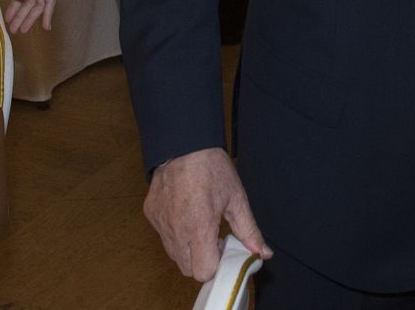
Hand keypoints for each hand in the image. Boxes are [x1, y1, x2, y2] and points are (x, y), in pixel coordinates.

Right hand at [3, 0, 56, 33]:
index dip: (15, 8)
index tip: (8, 19)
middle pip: (29, 2)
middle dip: (21, 16)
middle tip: (13, 30)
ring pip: (38, 4)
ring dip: (29, 17)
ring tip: (21, 30)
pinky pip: (51, 1)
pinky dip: (49, 13)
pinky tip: (46, 26)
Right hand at [144, 148, 270, 281]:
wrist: (184, 143)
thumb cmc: (212, 168)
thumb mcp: (236, 198)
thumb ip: (248, 230)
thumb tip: (263, 253)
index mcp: (199, 226)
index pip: (204, 271)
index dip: (216, 264)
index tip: (222, 246)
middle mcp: (176, 230)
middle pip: (188, 269)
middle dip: (202, 260)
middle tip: (212, 236)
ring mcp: (161, 224)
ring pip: (174, 255)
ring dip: (189, 249)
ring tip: (199, 224)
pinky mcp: (151, 215)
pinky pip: (164, 237)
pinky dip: (175, 234)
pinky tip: (186, 214)